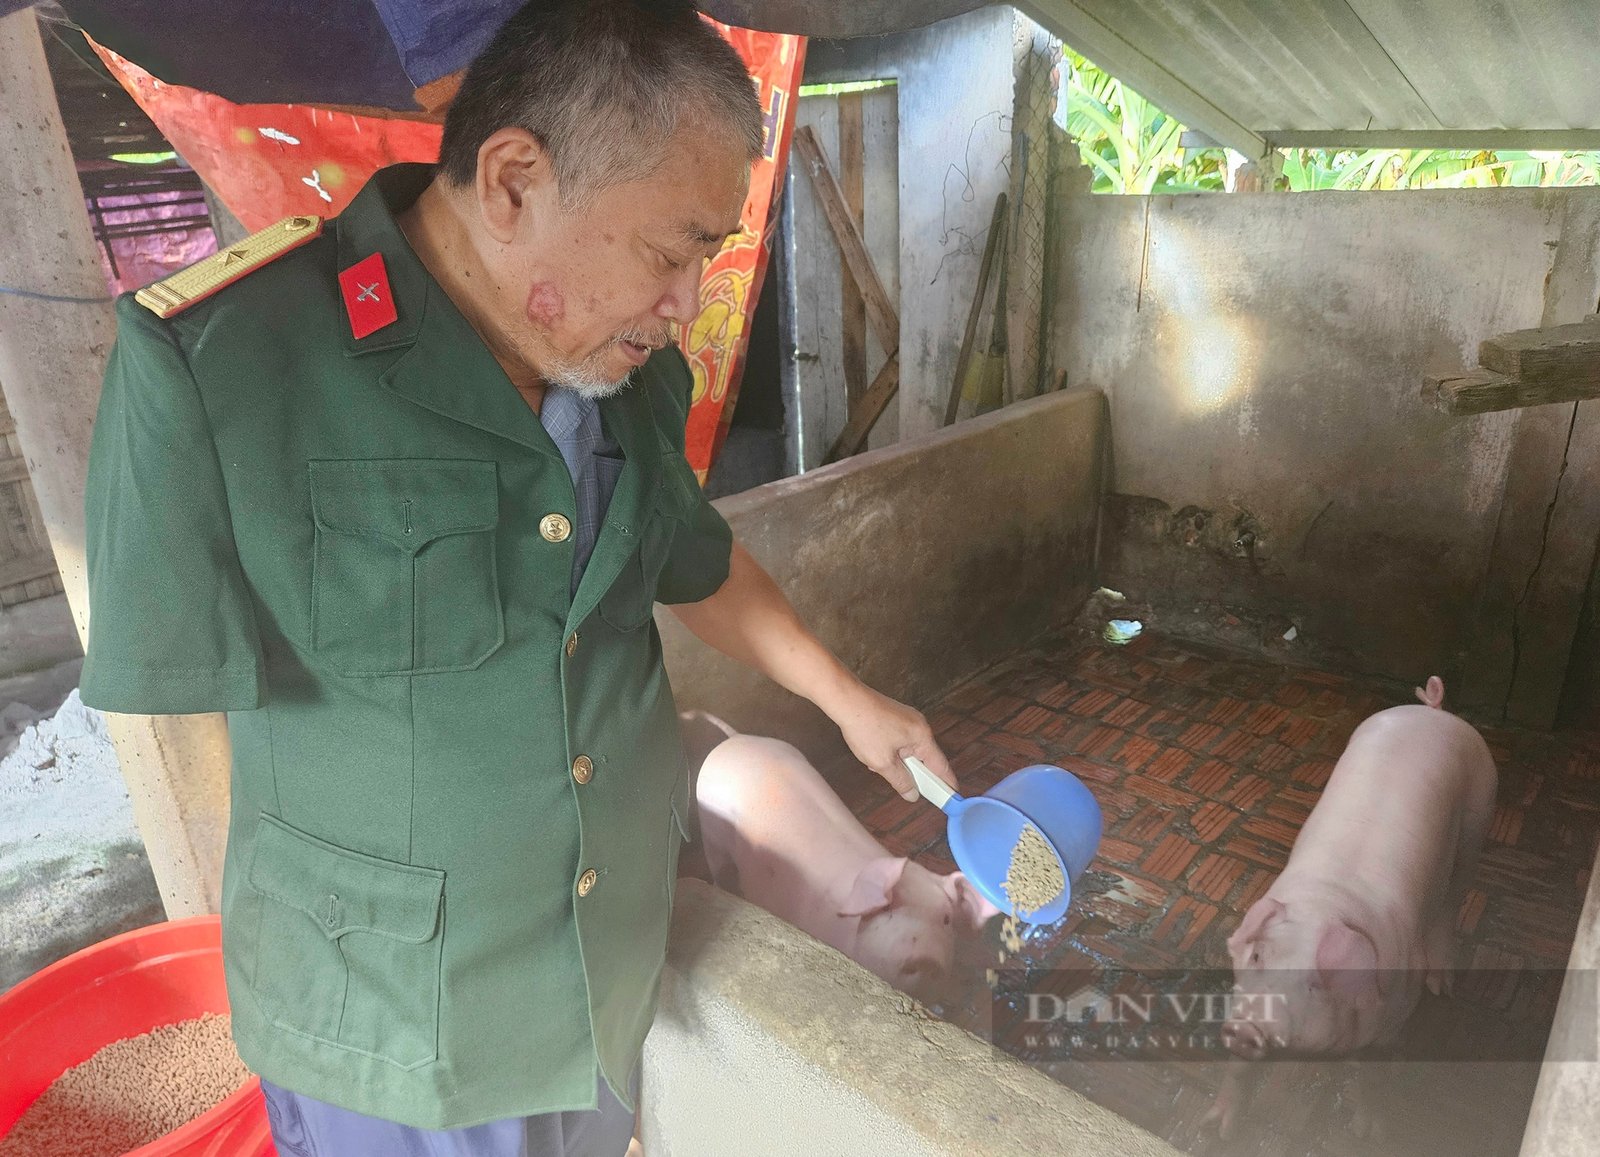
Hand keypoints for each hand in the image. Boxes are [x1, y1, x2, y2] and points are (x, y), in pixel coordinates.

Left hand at [826, 680, 955, 801]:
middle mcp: (920, 726)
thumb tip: (912, 794)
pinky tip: (874, 754)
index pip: (940, 766)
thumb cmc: (864, 726)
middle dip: (912, 773)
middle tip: (905, 788)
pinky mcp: (898, 717)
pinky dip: (892, 752)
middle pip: (925, 758)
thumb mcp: (882, 762)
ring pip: (910, 751)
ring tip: (877, 764)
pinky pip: (902, 741)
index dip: (946, 784)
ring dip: (898, 763)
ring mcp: (909, 719)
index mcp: (922, 736)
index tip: (952, 798)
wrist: (846, 700)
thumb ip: (900, 781)